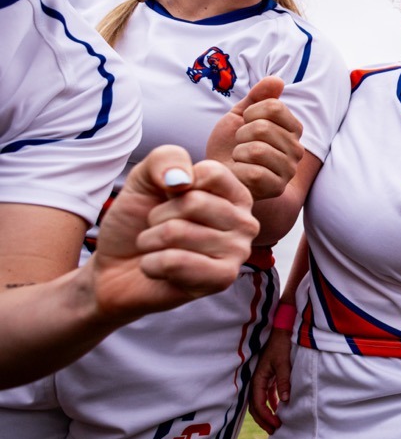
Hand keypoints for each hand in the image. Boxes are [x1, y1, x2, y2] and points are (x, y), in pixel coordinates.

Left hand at [90, 145, 256, 322]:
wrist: (116, 268)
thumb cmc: (137, 223)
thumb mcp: (144, 178)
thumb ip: (165, 159)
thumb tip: (182, 180)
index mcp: (234, 194)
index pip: (211, 173)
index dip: (173, 183)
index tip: (168, 199)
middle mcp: (244, 222)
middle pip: (194, 202)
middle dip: (158, 216)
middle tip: (158, 229)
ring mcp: (238, 252)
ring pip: (178, 232)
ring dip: (150, 241)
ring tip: (156, 250)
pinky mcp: (222, 279)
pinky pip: (175, 262)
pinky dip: (151, 264)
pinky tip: (157, 270)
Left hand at [206, 76, 303, 201]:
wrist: (220, 175)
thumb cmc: (230, 145)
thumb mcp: (239, 116)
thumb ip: (257, 97)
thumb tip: (277, 80)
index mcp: (292, 128)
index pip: (273, 107)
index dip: (250, 113)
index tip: (244, 125)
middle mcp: (297, 149)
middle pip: (264, 127)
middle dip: (241, 135)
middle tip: (240, 145)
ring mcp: (289, 170)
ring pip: (259, 150)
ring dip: (239, 153)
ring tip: (240, 159)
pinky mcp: (277, 188)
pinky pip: (256, 172)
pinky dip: (239, 171)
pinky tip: (241, 174)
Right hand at [250, 328, 293, 432]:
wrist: (281, 331)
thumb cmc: (281, 345)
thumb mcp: (283, 363)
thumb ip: (283, 381)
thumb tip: (285, 400)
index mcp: (257, 379)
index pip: (258, 403)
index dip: (266, 416)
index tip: (276, 425)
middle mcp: (256, 381)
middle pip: (255, 406)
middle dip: (264, 420)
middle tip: (275, 431)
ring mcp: (261, 380)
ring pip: (260, 402)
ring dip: (267, 414)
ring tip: (276, 425)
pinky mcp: (268, 377)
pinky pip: (266, 395)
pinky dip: (271, 404)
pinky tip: (279, 410)